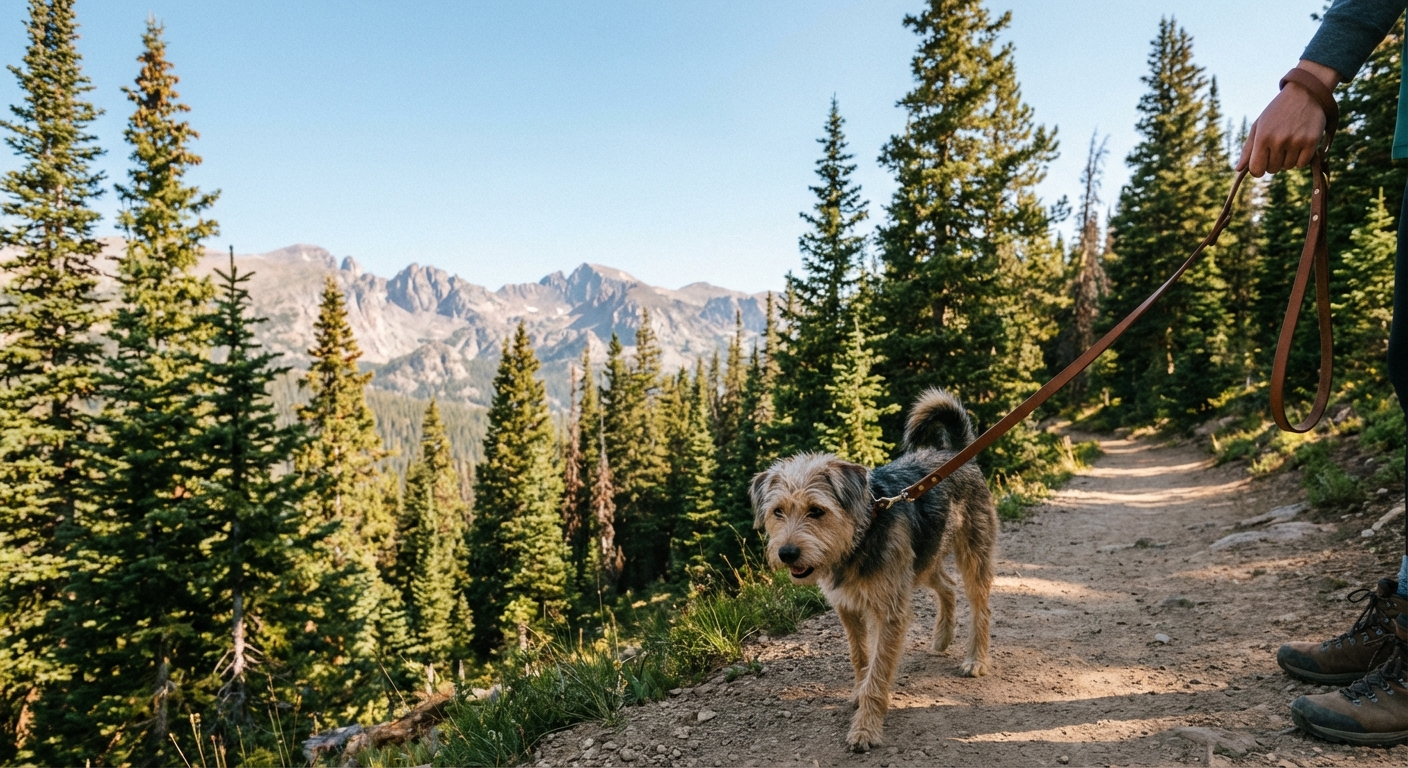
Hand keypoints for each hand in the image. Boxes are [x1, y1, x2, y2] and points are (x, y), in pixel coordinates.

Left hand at [1236, 60, 1338, 176]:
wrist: (1304, 93)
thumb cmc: (1277, 112)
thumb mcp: (1258, 126)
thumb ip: (1248, 149)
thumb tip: (1238, 169)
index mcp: (1262, 137)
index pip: (1256, 169)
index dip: (1257, 170)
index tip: (1261, 164)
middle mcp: (1278, 140)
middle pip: (1272, 169)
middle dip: (1273, 162)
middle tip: (1277, 147)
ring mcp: (1296, 141)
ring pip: (1287, 166)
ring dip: (1287, 159)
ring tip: (1289, 142)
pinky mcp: (1311, 141)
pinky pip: (1302, 164)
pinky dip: (1300, 159)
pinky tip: (1299, 145)